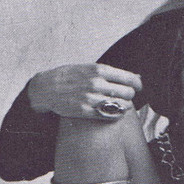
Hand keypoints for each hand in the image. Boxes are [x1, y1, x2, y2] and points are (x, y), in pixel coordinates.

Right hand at [27, 63, 142, 118]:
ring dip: (124, 106)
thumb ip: (111, 73)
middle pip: (128, 93)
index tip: (138, 87)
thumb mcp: (89, 67)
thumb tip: (136, 77)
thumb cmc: (70, 76)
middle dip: (130, 95)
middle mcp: (96, 83)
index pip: (129, 78)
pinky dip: (116, 115)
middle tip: (125, 97)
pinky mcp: (86, 111)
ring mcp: (91, 98)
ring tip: (119, 104)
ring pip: (122, 105)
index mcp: (99, 69)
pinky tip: (113, 112)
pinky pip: (111, 115)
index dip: (137, 84)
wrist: (46, 88)